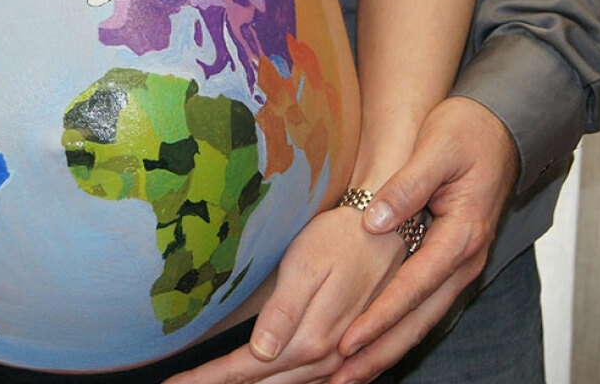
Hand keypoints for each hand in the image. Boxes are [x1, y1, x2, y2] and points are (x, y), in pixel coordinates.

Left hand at [164, 207, 404, 383]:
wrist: (390, 231)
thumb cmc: (341, 239)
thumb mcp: (307, 265)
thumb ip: (284, 311)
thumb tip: (260, 352)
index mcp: (309, 338)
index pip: (246, 369)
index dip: (209, 378)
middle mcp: (325, 358)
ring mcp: (339, 362)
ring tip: (210, 382)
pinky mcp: (349, 356)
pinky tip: (262, 381)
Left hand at [329, 96, 516, 383]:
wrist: (498, 128)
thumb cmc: (467, 133)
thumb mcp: (436, 148)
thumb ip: (407, 185)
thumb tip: (375, 221)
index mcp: (462, 234)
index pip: (415, 285)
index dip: (381, 315)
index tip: (348, 339)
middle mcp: (465, 260)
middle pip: (420, 318)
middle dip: (380, 351)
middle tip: (340, 378)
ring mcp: (460, 267)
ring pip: (422, 320)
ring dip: (387, 350)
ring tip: (348, 376)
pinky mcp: (449, 266)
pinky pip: (423, 308)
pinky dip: (398, 333)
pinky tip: (372, 348)